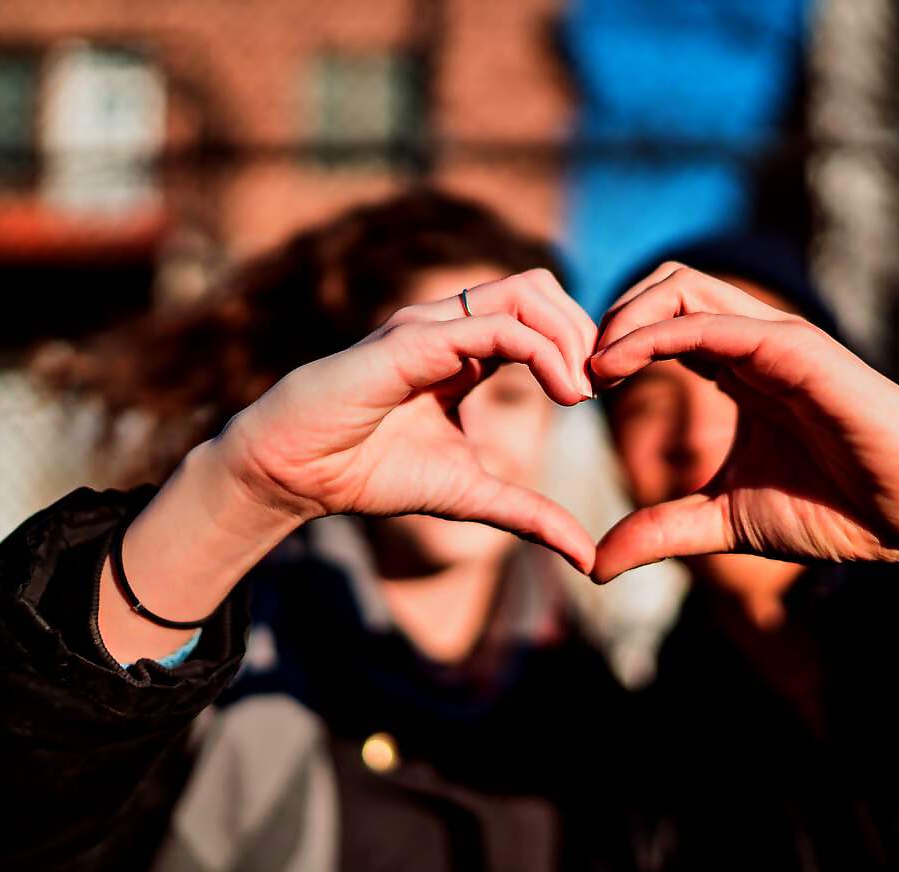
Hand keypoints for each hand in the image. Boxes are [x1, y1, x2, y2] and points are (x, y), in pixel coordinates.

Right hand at [216, 269, 597, 571]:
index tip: (602, 394)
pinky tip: (562, 393)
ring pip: (525, 292)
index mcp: (464, 350)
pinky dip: (543, 351)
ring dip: (569, 335)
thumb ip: (529, 515)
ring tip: (582, 390)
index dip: (580, 345)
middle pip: (540, 287)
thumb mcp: (470, 496)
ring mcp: (430, 325)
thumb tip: (586, 557)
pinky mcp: (413, 340)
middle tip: (602, 385)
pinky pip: (495, 326)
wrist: (296, 474)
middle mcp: (449, 325)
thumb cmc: (369, 473)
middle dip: (584, 329)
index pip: (539, 315)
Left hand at [588, 265, 898, 581]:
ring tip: (591, 368)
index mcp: (738, 370)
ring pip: (682, 286)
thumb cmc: (838, 509)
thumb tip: (596, 563)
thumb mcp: (727, 520)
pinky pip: (712, 322)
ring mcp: (776, 340)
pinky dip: (655, 333)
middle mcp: (754, 343)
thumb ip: (663, 529)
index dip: (611, 344)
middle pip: (664, 286)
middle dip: (609, 317)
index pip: (660, 323)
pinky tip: (617, 366)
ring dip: (623, 316)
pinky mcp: (798, 350)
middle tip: (575, 373)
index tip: (574, 391)